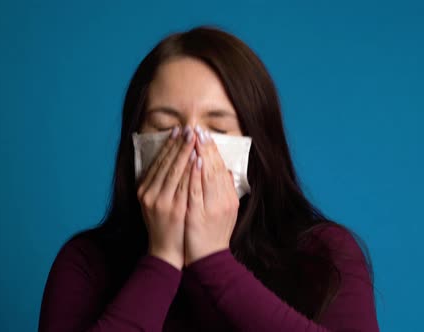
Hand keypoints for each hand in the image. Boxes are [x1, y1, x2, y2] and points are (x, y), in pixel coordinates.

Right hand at [137, 126, 195, 269]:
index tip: (177, 131)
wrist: (165, 251)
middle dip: (178, 144)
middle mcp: (149, 194)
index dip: (168, 146)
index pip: (157, 162)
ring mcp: (161, 201)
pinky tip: (197, 159)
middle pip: (165, 163)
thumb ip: (159, 184)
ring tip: (194, 138)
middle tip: (188, 128)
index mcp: (144, 190)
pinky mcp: (174, 209)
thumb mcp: (155, 203)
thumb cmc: (164, 225)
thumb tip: (169, 162)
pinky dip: (190, 170)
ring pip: (174, 171)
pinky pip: (184, 185)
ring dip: (184, 153)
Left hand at [184, 126, 239, 265]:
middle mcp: (223, 201)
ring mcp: (212, 207)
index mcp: (229, 198)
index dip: (213, 151)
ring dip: (201, 155)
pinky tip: (194, 160)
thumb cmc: (212, 234)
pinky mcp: (198, 214)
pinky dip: (196, 174)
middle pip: (214, 168)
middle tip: (199, 129)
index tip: (206, 135)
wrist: (208, 259)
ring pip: (207, 175)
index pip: (221, 169)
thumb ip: (225, 191)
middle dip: (206, 147)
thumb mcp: (225, 211)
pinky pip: (197, 189)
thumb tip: (225, 170)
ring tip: (195, 138)